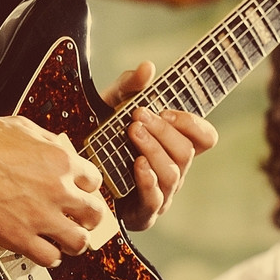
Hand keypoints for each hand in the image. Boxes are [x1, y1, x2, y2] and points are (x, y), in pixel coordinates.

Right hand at [0, 112, 105, 266]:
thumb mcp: (26, 128)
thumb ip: (50, 144)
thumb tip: (60, 152)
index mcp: (61, 160)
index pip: (96, 181)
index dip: (88, 189)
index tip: (82, 193)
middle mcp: (58, 190)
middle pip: (95, 213)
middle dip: (90, 217)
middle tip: (82, 219)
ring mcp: (40, 216)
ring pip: (79, 241)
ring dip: (75, 241)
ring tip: (67, 239)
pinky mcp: (19, 238)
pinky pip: (49, 258)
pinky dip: (50, 257)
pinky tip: (45, 250)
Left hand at [103, 60, 218, 231]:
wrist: (74, 173)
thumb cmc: (102, 138)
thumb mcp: (112, 106)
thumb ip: (130, 86)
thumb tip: (148, 67)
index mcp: (175, 146)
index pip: (206, 137)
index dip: (192, 123)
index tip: (166, 110)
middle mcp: (174, 170)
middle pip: (187, 152)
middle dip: (164, 132)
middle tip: (138, 116)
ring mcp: (162, 192)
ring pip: (173, 173)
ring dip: (154, 150)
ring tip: (133, 133)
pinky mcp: (143, 212)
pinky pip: (156, 198)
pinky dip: (148, 180)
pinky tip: (137, 164)